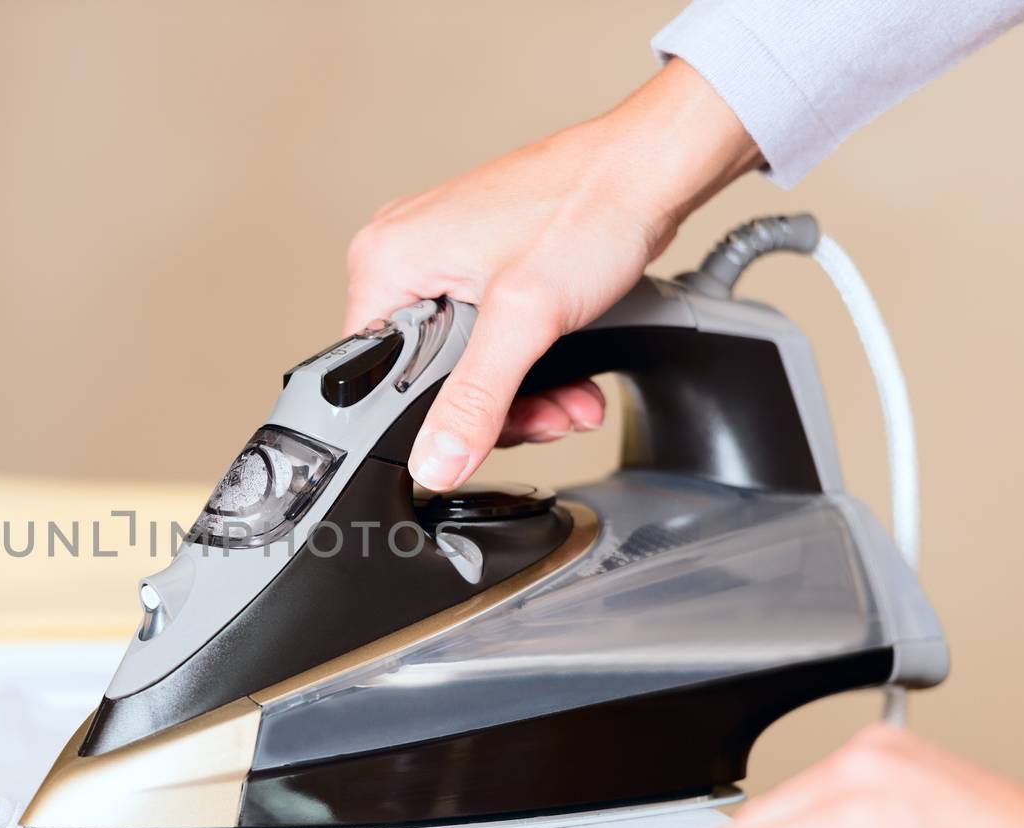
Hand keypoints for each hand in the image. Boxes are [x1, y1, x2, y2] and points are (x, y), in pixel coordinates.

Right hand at [344, 59, 759, 490]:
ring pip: (463, 366)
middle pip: (423, 378)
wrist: (649, 171)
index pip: (374, 375)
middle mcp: (404, 256)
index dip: (427, 418)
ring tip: (568, 400)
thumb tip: (435, 461)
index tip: (485, 430)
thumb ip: (474, 400)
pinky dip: (529, 367)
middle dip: (493, 409)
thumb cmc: (588, 208)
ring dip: (522, 396)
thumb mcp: (524, 319)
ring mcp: (443, 260)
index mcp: (385, 262)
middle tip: (543, 416)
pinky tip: (567, 379)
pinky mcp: (481, 267)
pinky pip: (489, 341)